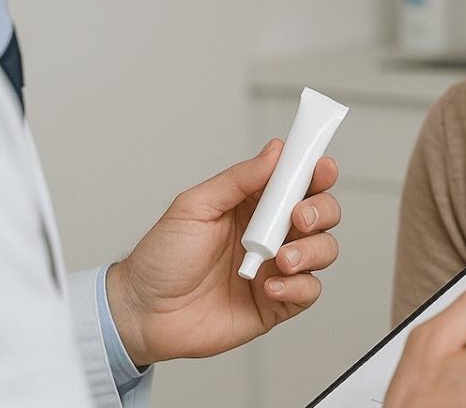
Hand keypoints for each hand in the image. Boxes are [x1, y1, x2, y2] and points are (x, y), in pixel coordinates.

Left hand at [106, 139, 340, 365]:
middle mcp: (271, 234)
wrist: (142, 313)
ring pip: (323, 250)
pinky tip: (271, 286)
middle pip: (321, 214)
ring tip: (281, 259)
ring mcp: (276, 269)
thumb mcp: (194, 207)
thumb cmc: (161, 259)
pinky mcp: (276, 303)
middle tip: (299, 217)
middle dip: (321, 211)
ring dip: (312, 250)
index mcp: (254, 205)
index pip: (297, 181)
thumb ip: (238, 179)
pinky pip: (308, 291)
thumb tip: (274, 152)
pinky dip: (298, 286)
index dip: (316, 172)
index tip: (322, 167)